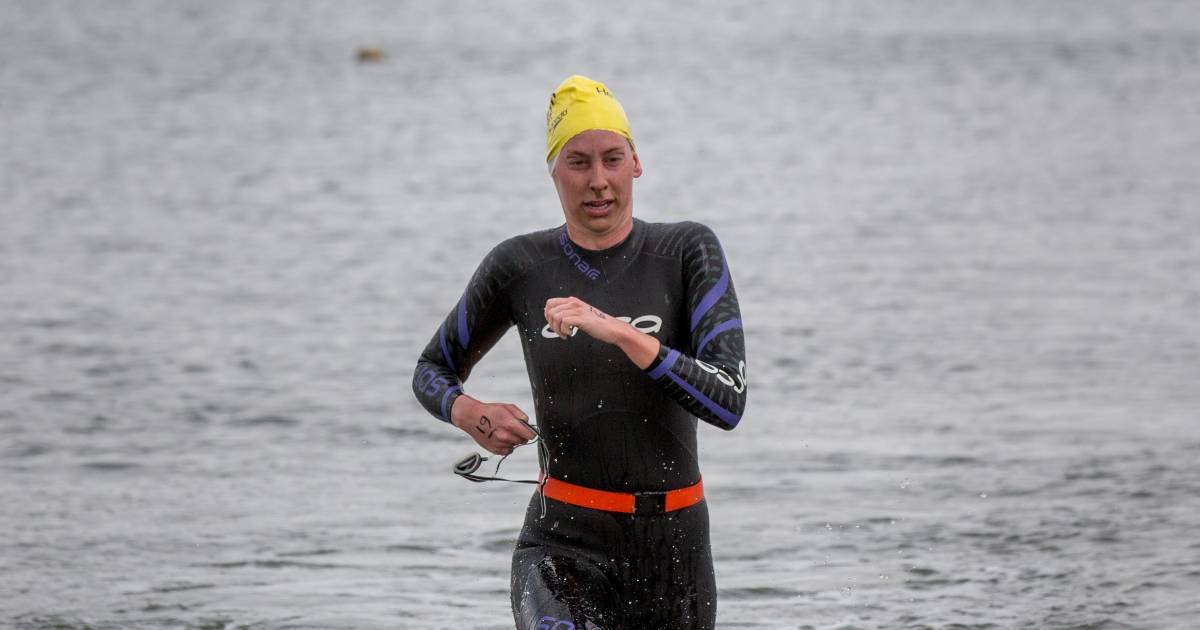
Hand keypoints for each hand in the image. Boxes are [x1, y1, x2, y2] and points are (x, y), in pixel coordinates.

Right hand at [450, 395, 535, 455]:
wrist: (472, 417)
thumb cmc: (489, 411)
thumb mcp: (508, 407)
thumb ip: (521, 415)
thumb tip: (528, 423)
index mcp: (510, 424)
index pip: (529, 435)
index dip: (531, 433)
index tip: (529, 431)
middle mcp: (505, 436)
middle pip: (523, 441)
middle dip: (522, 435)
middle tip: (514, 429)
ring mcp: (499, 444)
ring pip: (515, 445)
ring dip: (513, 440)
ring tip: (504, 431)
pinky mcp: (494, 450)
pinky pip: (508, 451)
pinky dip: (507, 446)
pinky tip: (501, 437)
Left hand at [543, 296, 660, 367]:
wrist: (613, 329)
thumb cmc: (598, 324)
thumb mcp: (581, 315)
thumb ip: (569, 313)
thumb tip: (553, 316)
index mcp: (573, 301)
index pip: (550, 303)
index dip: (547, 315)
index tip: (553, 324)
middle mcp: (574, 303)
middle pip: (550, 310)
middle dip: (551, 323)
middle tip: (559, 331)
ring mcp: (578, 310)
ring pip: (556, 316)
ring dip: (557, 328)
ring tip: (565, 334)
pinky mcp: (582, 318)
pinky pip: (564, 322)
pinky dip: (564, 330)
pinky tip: (570, 334)